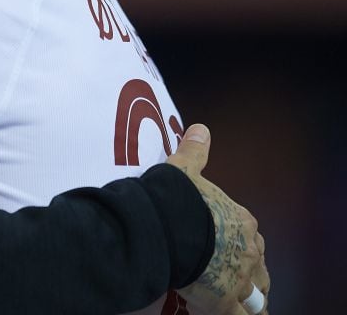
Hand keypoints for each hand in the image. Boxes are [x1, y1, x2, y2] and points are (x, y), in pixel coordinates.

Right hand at [169, 124, 269, 314]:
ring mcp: (240, 277)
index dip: (236, 240)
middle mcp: (248, 249)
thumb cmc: (177, 198)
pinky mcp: (225, 301)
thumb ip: (194, 152)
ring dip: (249, 298)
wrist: (170, 225)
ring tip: (240, 302)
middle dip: (247, 271)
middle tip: (231, 277)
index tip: (221, 244)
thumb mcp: (184, 170)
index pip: (247, 233)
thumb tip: (200, 130)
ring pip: (256, 294)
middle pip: (257, 264)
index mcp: (241, 219)